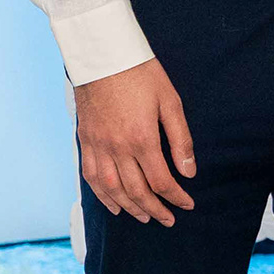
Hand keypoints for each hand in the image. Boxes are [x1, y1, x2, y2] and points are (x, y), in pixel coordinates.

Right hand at [74, 60, 197, 225]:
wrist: (103, 54)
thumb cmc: (141, 74)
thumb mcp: (170, 102)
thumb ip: (181, 140)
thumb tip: (189, 172)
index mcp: (142, 139)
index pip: (162, 181)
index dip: (176, 197)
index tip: (187, 204)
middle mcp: (117, 148)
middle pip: (137, 191)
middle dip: (156, 209)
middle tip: (168, 219)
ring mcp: (98, 146)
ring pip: (112, 190)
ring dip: (130, 208)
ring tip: (145, 217)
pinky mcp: (85, 140)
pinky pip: (91, 177)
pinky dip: (102, 195)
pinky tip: (114, 204)